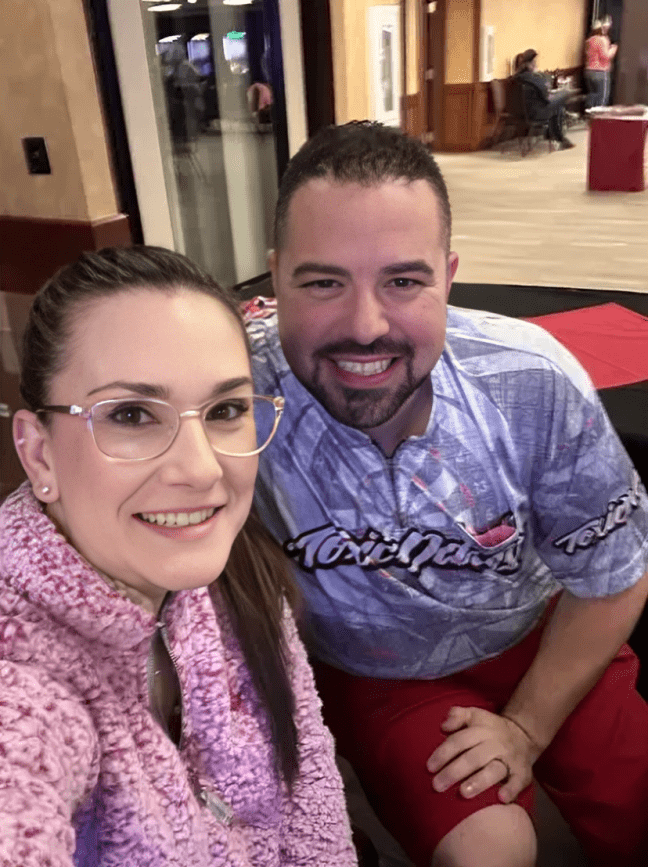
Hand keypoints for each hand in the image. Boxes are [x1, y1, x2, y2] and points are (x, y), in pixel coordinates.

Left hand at [426, 706, 542, 803]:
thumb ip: (457, 715)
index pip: (459, 741)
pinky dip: (511, 790)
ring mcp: (509, 759)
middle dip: (454, 772)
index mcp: (481, 729)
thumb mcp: (474, 715)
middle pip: (473, 758)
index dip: (443, 754)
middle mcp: (495, 744)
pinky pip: (519, 782)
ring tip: (463, 793)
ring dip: (479, 782)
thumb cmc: (490, 728)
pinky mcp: (523, 773)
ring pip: (494, 770)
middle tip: (437, 786)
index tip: (429, 768)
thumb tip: (444, 725)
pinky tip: (501, 798)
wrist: (524, 734)